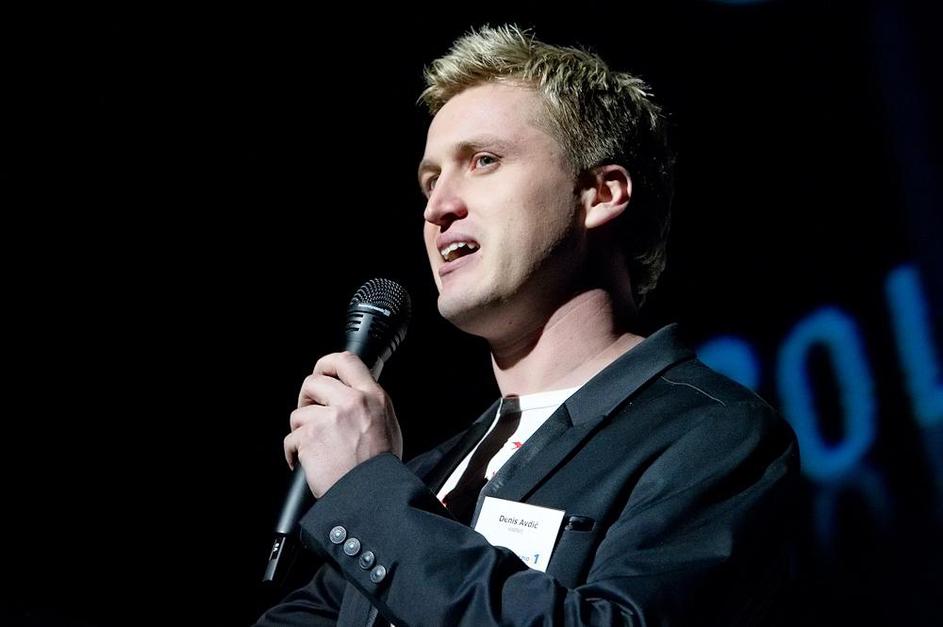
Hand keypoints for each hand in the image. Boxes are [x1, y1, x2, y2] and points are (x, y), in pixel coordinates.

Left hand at [283, 351, 402, 497]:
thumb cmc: (380, 467)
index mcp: (373, 397)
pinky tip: (307, 462)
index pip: (346, 360)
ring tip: (316, 448)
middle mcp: (351, 402)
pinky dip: (294, 452)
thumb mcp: (388, 424)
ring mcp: (328, 419)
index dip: (327, 364)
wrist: (371, 496)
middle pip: (313, 381)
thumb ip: (369, 403)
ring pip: (299, 413)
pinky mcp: (309, 437)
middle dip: (307, 397)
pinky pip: (291, 438)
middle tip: (311, 412)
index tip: (321, 372)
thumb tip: (352, 393)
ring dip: (302, 430)